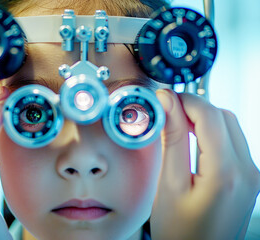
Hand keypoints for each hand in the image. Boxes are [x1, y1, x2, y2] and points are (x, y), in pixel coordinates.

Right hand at [151, 89, 259, 239]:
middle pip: (222, 117)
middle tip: (167, 110)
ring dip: (204, 118)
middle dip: (194, 106)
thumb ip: (172, 139)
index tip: (163, 98)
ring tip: (177, 123)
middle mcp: (247, 170)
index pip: (209, 116)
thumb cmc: (179, 230)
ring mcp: (252, 174)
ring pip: (230, 126)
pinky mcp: (249, 178)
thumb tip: (167, 103)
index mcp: (226, 172)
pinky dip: (213, 132)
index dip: (184, 100)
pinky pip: (233, 142)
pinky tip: (194, 138)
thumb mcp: (169, 184)